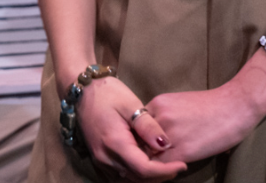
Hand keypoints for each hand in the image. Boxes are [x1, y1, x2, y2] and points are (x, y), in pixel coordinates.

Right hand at [69, 75, 186, 180]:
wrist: (83, 92)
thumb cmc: (109, 94)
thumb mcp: (131, 105)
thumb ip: (147, 126)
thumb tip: (165, 145)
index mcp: (115, 144)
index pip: (143, 168)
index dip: (165, 171)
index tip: (182, 165)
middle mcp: (105, 158)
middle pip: (136, 178)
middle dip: (159, 176)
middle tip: (178, 167)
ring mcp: (100, 160)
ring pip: (127, 179)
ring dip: (148, 177)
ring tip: (167, 166)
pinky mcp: (99, 158)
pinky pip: (119, 174)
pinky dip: (136, 174)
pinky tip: (149, 163)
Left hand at [147, 76, 265, 164]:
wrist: (239, 103)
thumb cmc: (215, 105)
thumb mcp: (181, 105)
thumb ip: (164, 119)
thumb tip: (155, 141)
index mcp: (157, 104)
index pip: (135, 131)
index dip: (140, 144)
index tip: (146, 151)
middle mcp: (158, 118)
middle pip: (138, 146)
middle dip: (142, 156)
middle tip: (149, 164)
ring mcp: (168, 135)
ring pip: (147, 159)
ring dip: (151, 167)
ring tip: (160, 169)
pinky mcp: (182, 151)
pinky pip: (161, 169)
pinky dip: (163, 173)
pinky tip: (174, 169)